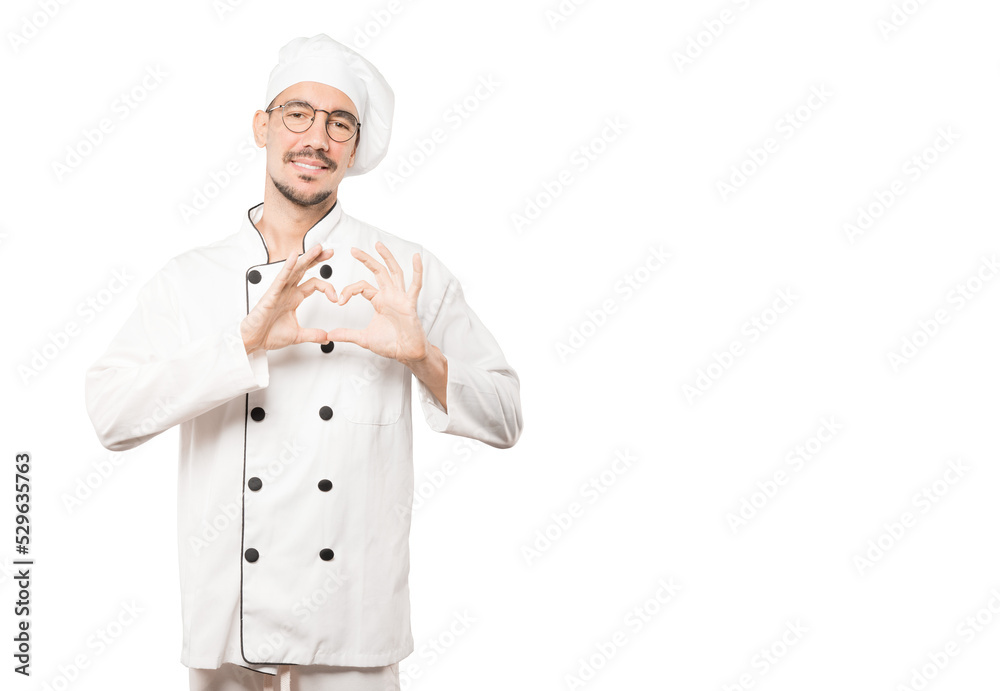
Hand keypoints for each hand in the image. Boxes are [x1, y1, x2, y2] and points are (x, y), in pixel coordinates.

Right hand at [241, 244, 338, 353]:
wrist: (253, 340)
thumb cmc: (268, 334)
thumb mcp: (297, 335)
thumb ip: (313, 334)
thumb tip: (327, 337)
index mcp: (294, 298)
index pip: (314, 285)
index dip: (327, 288)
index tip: (336, 298)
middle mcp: (287, 291)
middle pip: (304, 270)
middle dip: (317, 260)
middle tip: (329, 251)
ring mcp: (279, 291)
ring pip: (294, 270)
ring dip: (306, 258)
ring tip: (317, 248)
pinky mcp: (271, 295)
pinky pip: (281, 278)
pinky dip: (288, 267)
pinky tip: (294, 257)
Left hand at [327, 241, 428, 364]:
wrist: (407, 353)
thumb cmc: (392, 343)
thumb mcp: (364, 338)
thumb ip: (347, 334)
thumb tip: (330, 334)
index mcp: (380, 301)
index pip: (362, 287)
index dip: (349, 291)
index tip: (339, 300)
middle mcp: (390, 295)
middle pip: (378, 271)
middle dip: (366, 259)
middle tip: (353, 250)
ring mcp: (401, 298)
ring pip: (394, 272)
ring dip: (387, 258)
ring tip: (379, 245)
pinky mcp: (410, 304)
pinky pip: (415, 285)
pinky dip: (417, 271)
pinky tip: (416, 258)